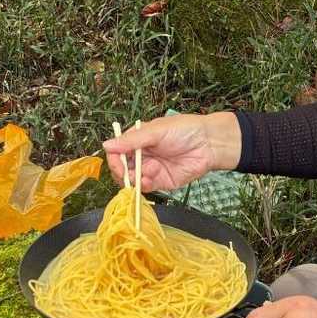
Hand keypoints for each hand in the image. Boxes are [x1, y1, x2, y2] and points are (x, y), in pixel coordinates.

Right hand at [102, 112, 241, 192]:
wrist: (210, 143)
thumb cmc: (185, 130)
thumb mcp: (155, 131)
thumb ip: (132, 140)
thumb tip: (106, 145)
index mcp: (138, 140)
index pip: (117, 152)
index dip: (115, 159)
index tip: (117, 162)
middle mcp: (142, 156)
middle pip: (122, 169)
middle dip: (122, 172)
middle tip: (127, 172)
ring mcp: (151, 170)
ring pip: (132, 180)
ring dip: (134, 179)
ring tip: (145, 173)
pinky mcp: (162, 182)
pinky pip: (146, 187)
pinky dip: (144, 186)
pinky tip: (149, 179)